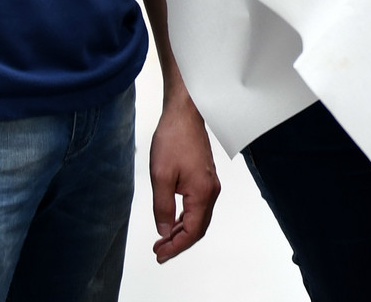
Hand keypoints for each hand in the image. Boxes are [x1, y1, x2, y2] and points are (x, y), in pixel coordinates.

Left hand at [148, 96, 220, 261]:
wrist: (184, 115)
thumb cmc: (173, 140)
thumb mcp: (160, 177)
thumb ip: (162, 208)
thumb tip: (164, 231)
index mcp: (202, 193)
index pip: (192, 231)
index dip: (176, 246)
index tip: (160, 254)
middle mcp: (210, 191)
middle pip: (198, 228)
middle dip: (179, 243)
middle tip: (159, 251)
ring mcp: (209, 185)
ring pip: (198, 218)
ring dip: (181, 232)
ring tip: (162, 239)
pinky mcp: (205, 178)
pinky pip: (198, 207)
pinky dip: (185, 219)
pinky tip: (172, 221)